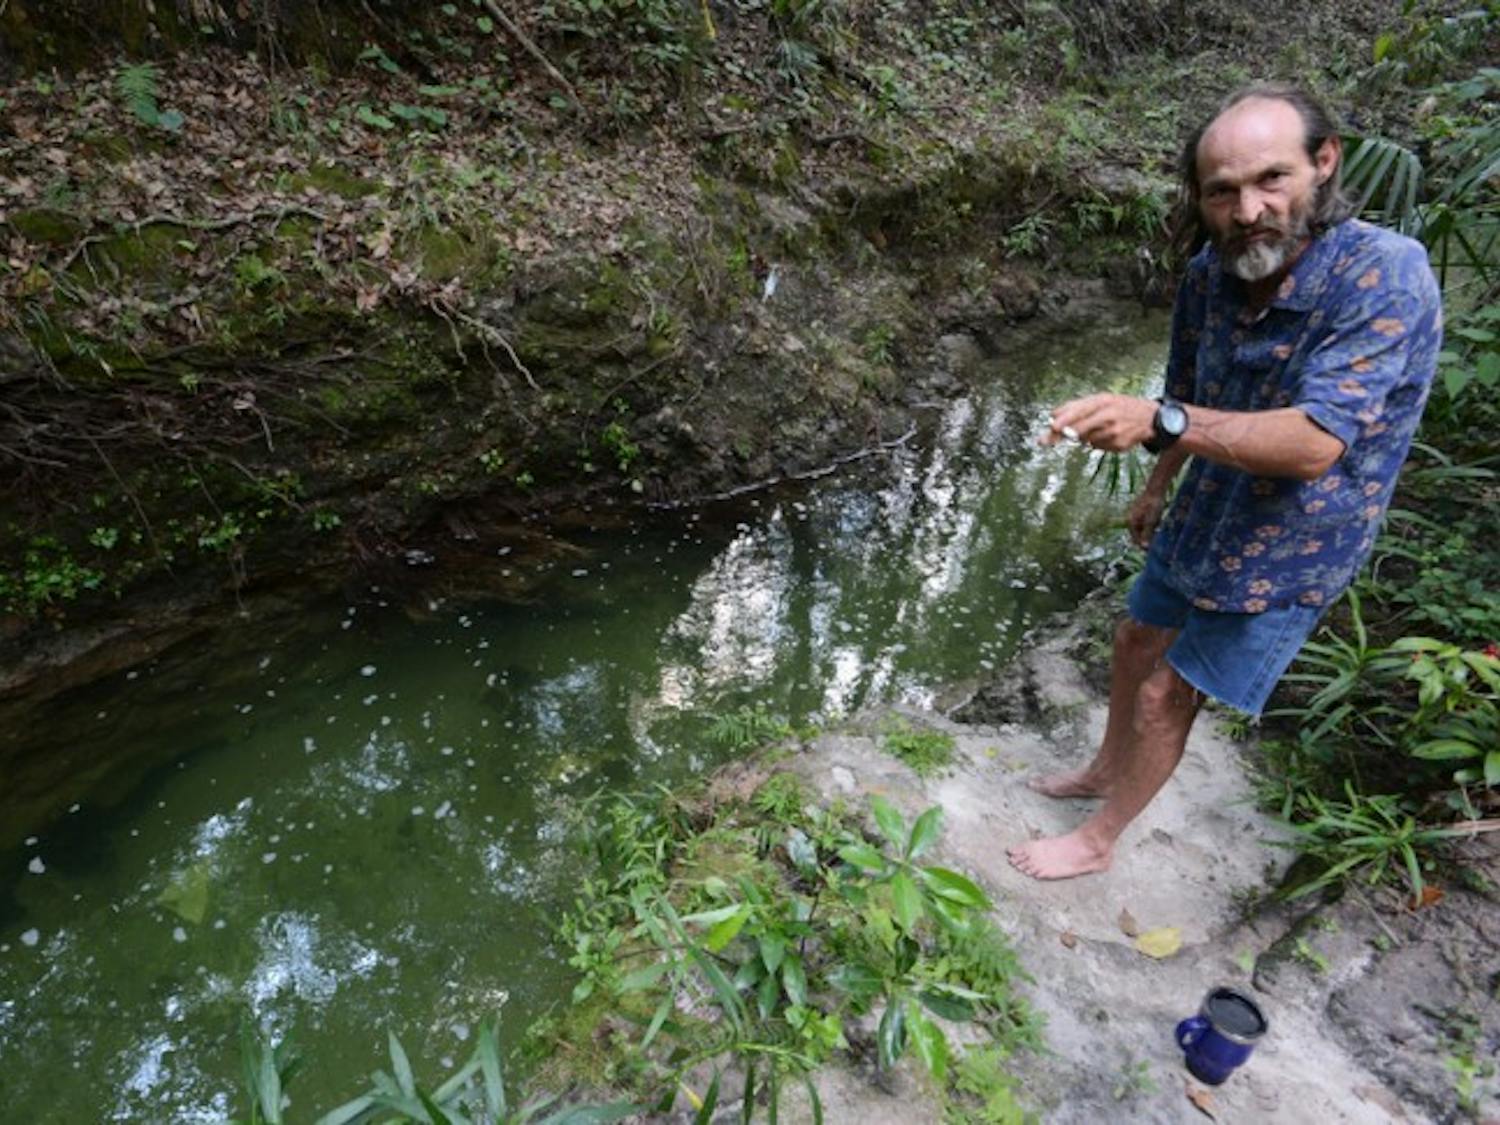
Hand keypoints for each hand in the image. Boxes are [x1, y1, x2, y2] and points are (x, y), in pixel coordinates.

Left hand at [1038, 394, 1155, 451]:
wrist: (1149, 418)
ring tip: (1097, 428)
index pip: (1080, 410)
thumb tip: (1052, 415)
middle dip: (1064, 434)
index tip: (1052, 427)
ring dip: (1083, 437)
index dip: (1065, 420)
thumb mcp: (1100, 399)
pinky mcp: (1118, 446)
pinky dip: (1096, 443)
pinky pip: (1097, 447)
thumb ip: (1075, 406)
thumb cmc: (1119, 406)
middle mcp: (1108, 416)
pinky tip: (1107, 435)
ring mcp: (1114, 433)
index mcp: (1103, 401)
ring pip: (1086, 440)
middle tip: (1048, 440)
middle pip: (1079, 429)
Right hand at [1127, 489, 1165, 547]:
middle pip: (1139, 535)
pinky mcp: (1140, 512)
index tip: (1153, 550)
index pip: (1136, 539)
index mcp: (1131, 522)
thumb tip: (1144, 547)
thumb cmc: (1153, 505)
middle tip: (1158, 539)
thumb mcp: (1152, 521)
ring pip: (1143, 529)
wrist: (1156, 489)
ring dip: (1151, 530)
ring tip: (1158, 526)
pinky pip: (1145, 522)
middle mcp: (1130, 520)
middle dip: (1148, 538)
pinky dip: (1151, 524)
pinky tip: (1158, 520)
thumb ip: (1147, 534)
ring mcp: (1134, 515)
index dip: (1144, 545)